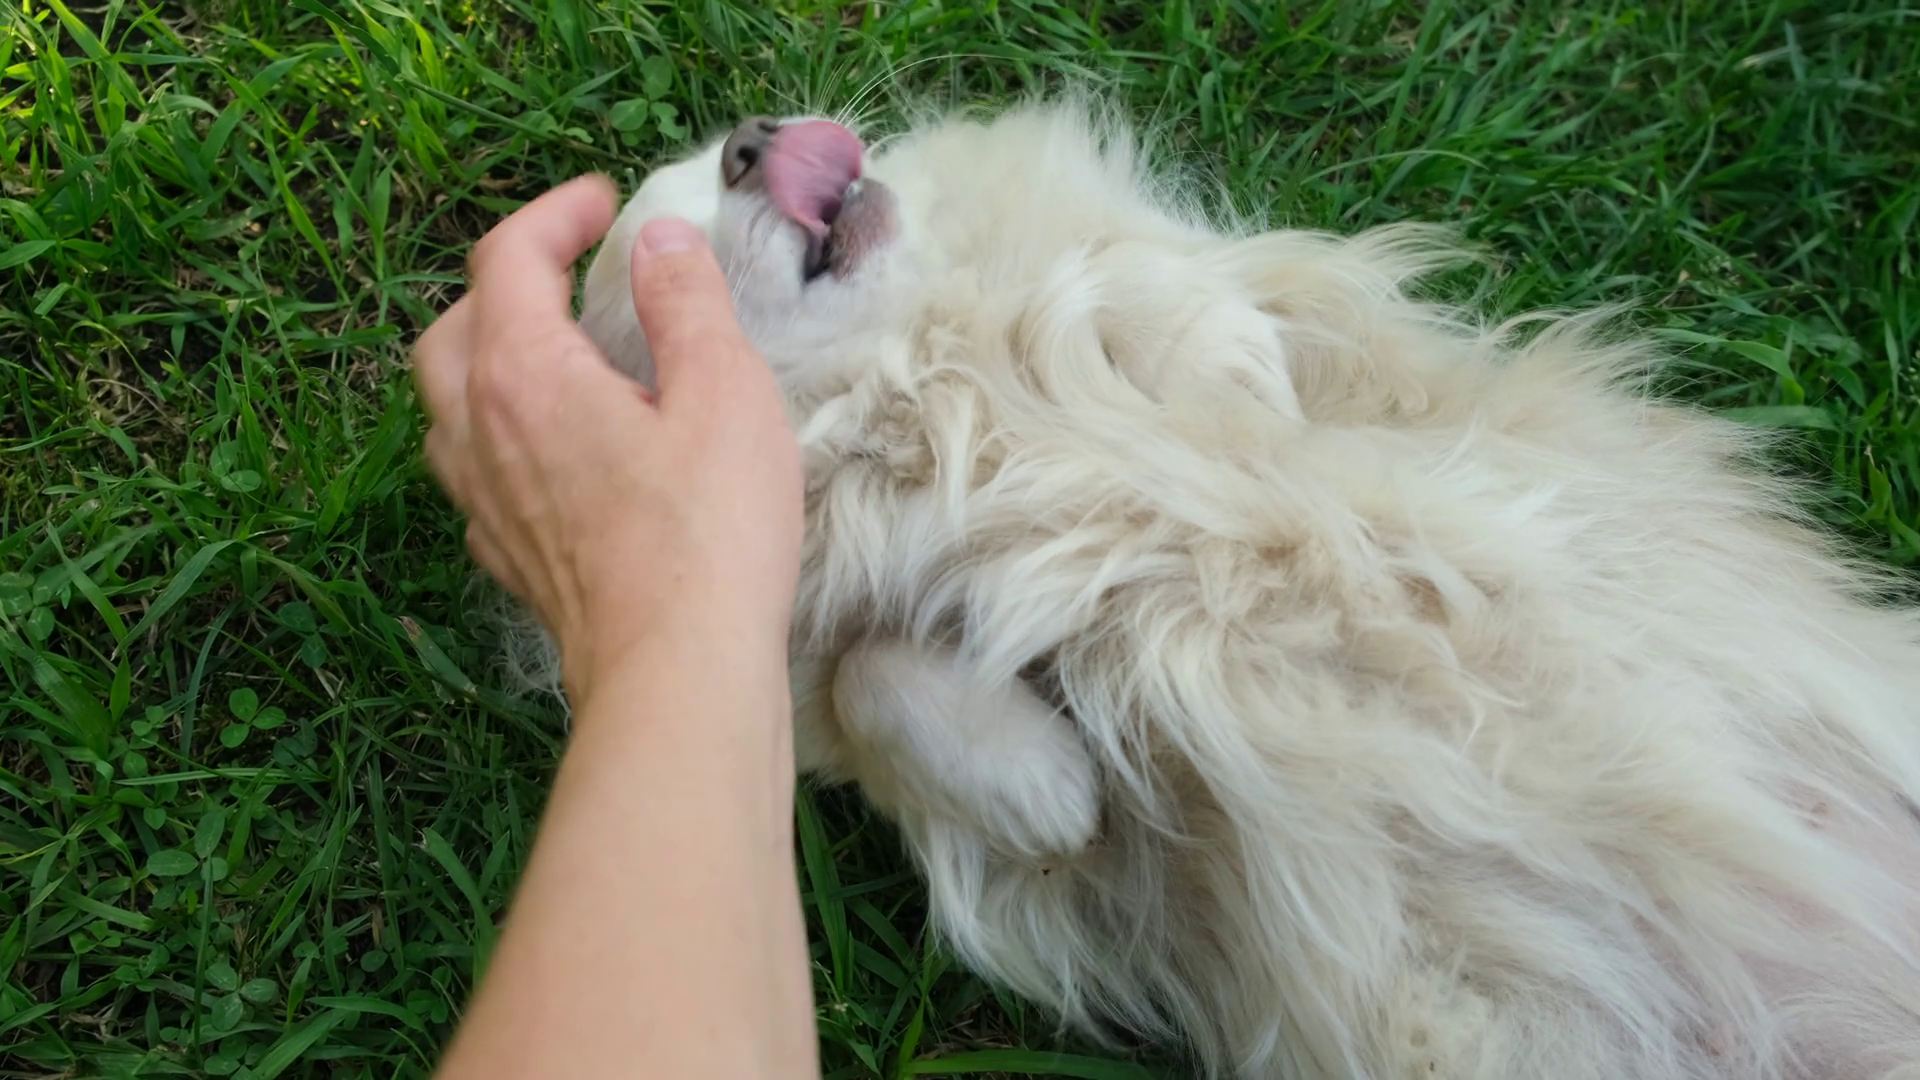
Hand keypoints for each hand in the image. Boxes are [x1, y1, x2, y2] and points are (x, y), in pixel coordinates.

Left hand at [412, 176, 803, 706]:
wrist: (676, 675)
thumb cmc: (707, 533)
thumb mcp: (725, 392)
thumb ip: (686, 302)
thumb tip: (659, 242)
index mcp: (523, 373)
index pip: (506, 259)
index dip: (554, 215)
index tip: (606, 203)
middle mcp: (479, 432)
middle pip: (452, 330)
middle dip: (502, 284)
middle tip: (569, 275)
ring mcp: (484, 504)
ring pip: (447, 407)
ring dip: (486, 361)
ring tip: (554, 357)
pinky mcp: (508, 561)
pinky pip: (473, 475)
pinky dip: (500, 436)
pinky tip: (552, 453)